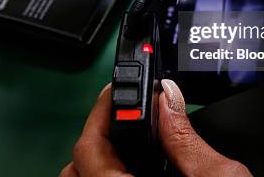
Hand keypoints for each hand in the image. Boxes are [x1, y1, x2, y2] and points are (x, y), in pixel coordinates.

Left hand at [59, 80, 251, 175]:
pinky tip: (131, 174)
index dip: (99, 113)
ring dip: (97, 163)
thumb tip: (168, 100)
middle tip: (122, 116)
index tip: (113, 94)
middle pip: (76, 171)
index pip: (89, 150)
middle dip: (95, 138)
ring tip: (127, 144)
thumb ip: (187, 141)